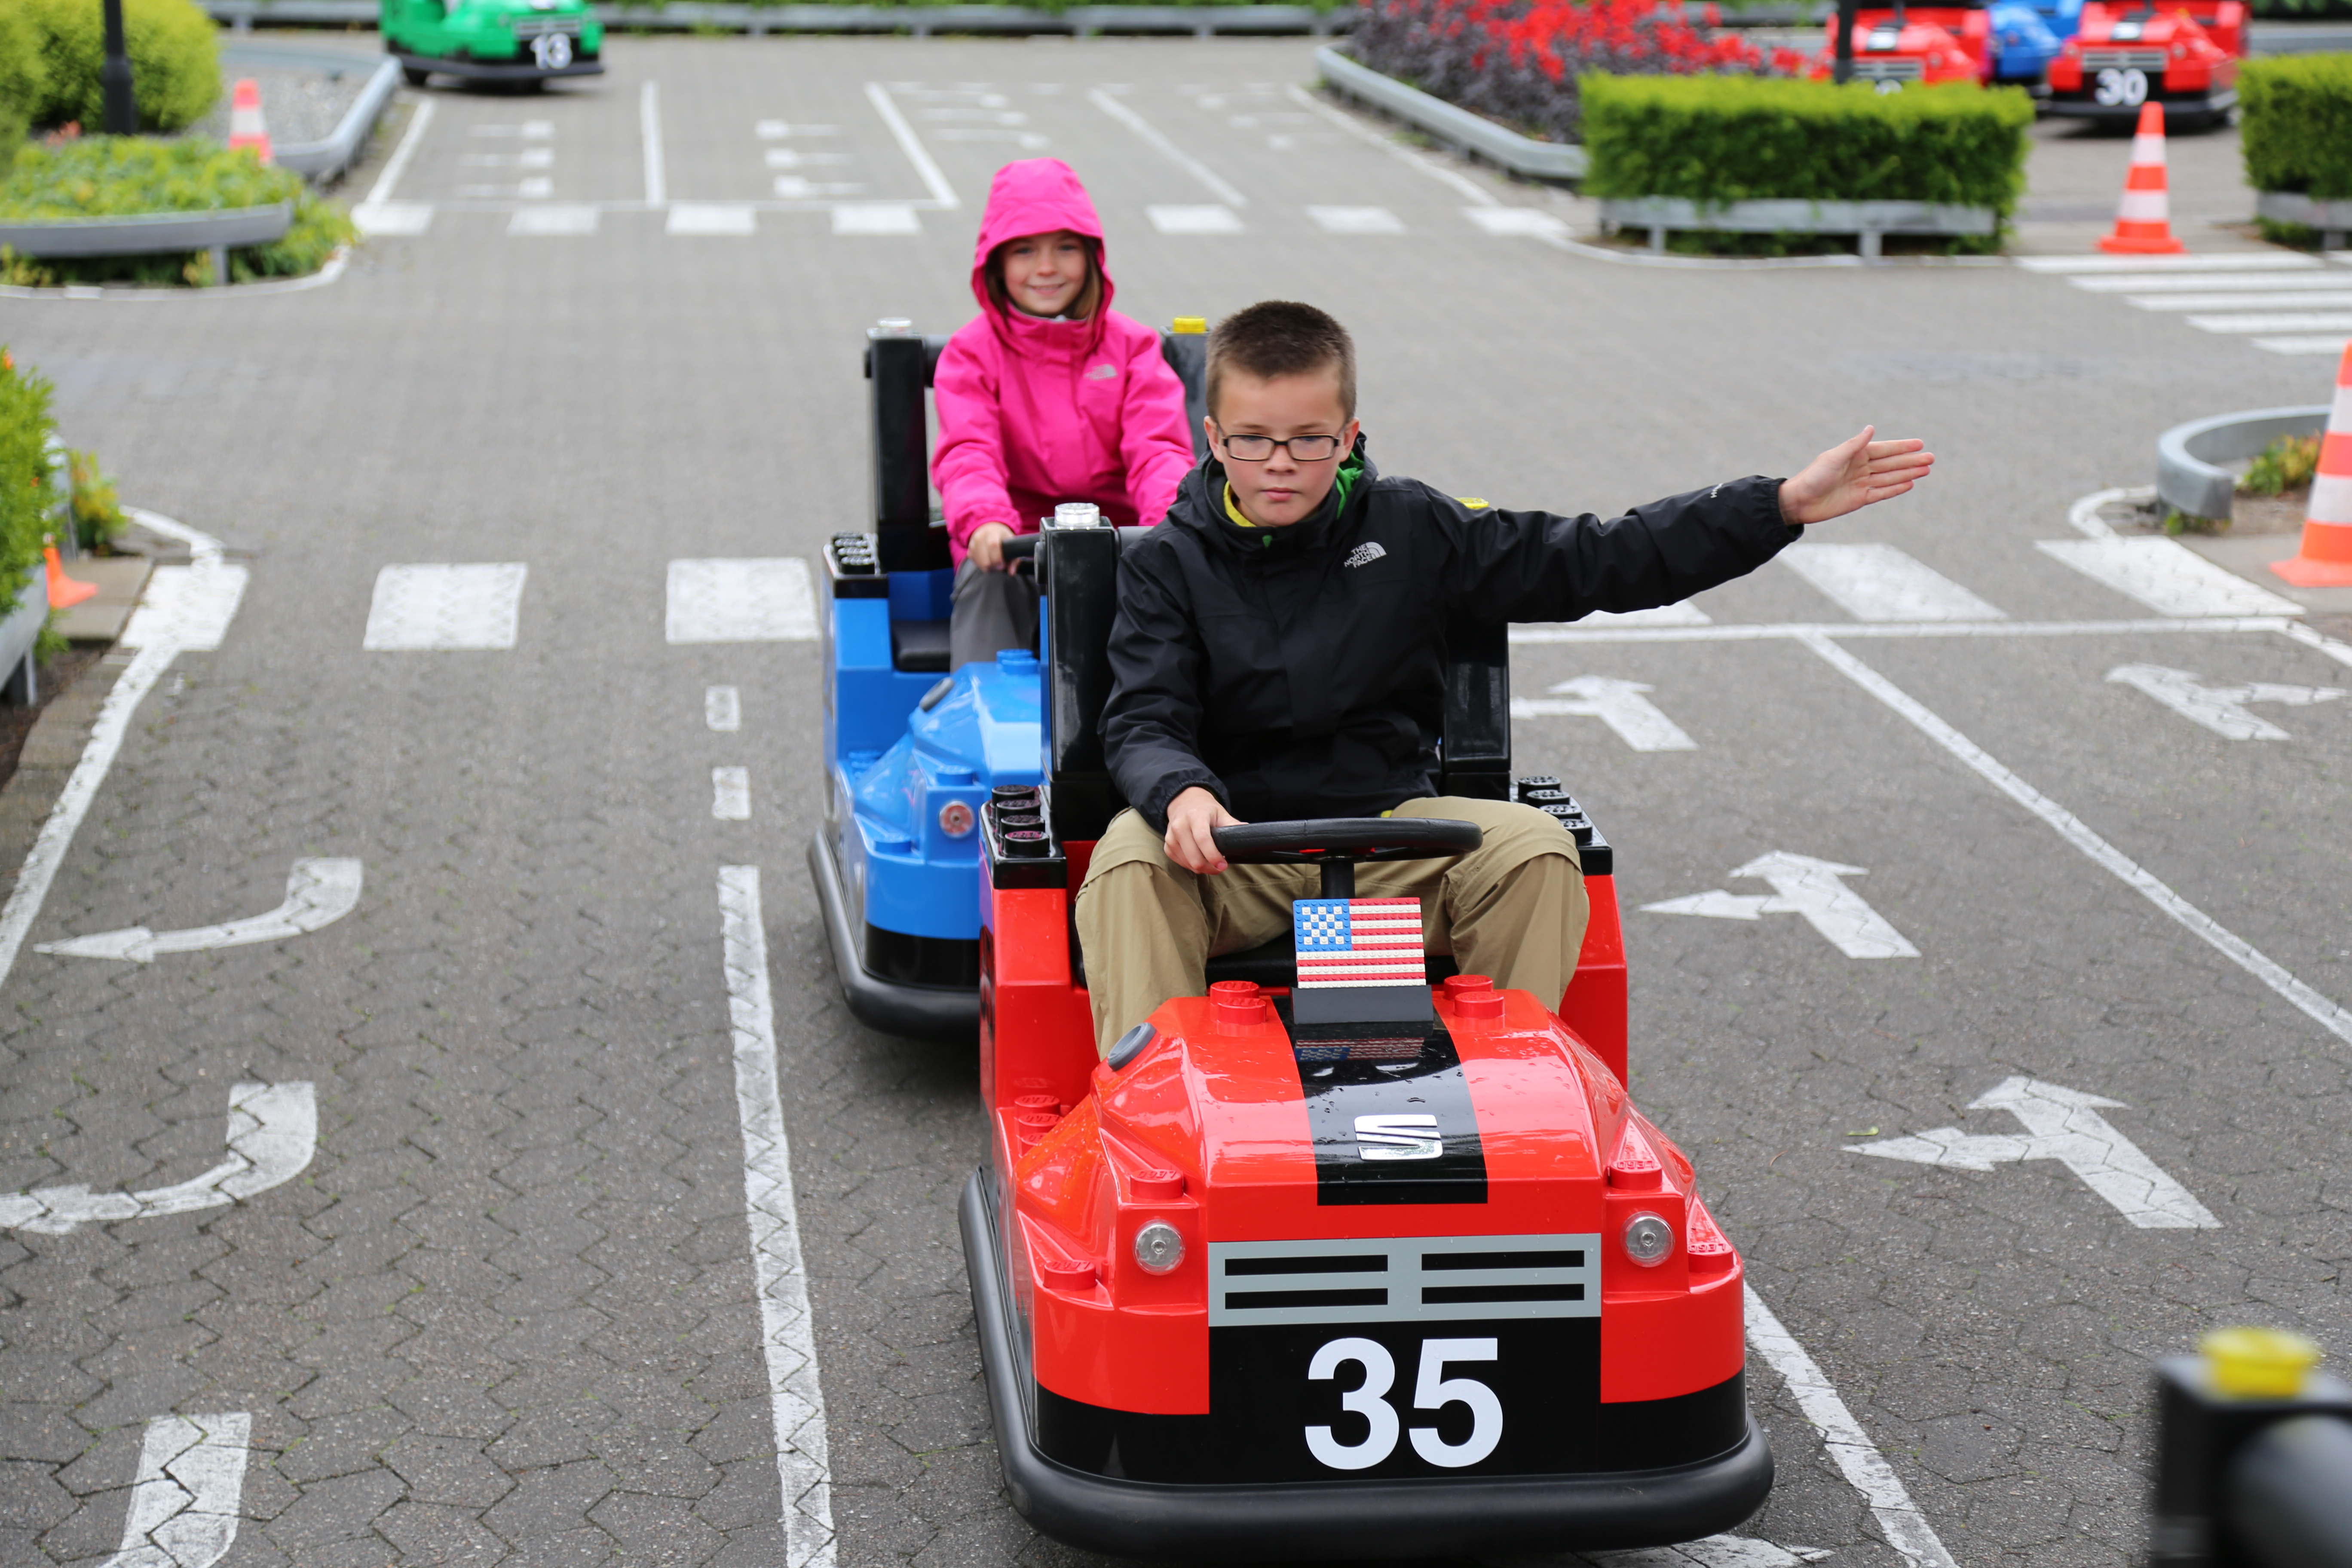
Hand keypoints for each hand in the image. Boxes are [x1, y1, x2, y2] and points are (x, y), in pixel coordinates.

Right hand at [968, 522, 1016, 571]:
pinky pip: (977, 565)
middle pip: (985, 560)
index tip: (1003, 565)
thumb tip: (1012, 572)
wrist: (988, 529)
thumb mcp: (1011, 543)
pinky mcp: (969, 552)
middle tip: (1001, 564)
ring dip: (990, 567)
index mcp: (992, 532)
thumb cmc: (1002, 538)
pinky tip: (989, 560)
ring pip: (981, 565)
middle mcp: (980, 537)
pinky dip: (984, 566)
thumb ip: (1014, 558)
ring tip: (995, 562)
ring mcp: (972, 545)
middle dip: (995, 566)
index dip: (998, 558)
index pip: (993, 545)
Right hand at [1164, 786, 1242, 874]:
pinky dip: (1190, 865)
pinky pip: (1179, 862)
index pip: (1202, 839)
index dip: (1213, 855)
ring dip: (1201, 868)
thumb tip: (1247, 833)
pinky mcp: (1167, 845)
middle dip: (1209, 867)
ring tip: (1211, 864)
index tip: (1223, 865)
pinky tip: (1199, 861)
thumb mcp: (1220, 813)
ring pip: (1187, 862)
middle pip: (1194, 856)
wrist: (1184, 803)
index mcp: (1195, 816)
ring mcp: (1171, 836)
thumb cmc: (1205, 810)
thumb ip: (1232, 825)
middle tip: (1220, 868)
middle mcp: (1180, 825)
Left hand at [1777, 427, 1934, 525]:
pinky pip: (1882, 493)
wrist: (1800, 501)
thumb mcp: (1834, 458)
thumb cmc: (1814, 476)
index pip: (1884, 449)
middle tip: (1931, 458)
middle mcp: (1860, 468)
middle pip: (1891, 463)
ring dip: (1908, 473)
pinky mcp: (1860, 499)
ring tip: (1926, 470)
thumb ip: (1854, 445)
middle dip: (1911, 460)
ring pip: (1890, 478)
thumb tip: (1871, 428)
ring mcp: (1861, 484)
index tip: (1920, 444)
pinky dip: (1895, 489)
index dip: (1902, 447)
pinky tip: (1910, 484)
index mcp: (1855, 455)